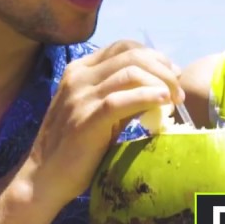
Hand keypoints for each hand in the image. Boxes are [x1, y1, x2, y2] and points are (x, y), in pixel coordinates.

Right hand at [26, 40, 184, 209]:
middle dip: (162, 68)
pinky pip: (122, 100)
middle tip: (178, 89)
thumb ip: (122, 95)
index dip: (153, 56)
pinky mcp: (86, 119)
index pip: (122, 47)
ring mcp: (80, 97)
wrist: (45, 176)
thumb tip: (160, 89)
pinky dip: (148, 97)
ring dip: (160, 83)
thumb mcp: (97, 111)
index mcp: (79, 70)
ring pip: (130, 73)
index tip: (172, 74)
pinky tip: (162, 102)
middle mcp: (78, 77)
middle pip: (131, 55)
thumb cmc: (75, 146)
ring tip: (174, 100)